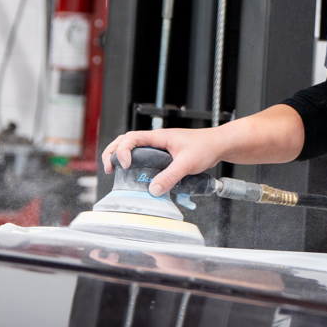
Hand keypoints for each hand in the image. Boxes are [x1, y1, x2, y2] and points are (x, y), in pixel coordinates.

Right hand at [100, 127, 223, 196]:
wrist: (218, 145)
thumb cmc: (205, 146)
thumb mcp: (187, 163)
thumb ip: (170, 177)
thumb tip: (154, 190)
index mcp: (159, 136)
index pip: (131, 138)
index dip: (123, 151)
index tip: (126, 165)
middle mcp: (156, 140)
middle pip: (125, 140)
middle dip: (113, 152)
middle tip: (108, 168)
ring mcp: (158, 147)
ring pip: (132, 147)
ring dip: (120, 156)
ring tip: (114, 170)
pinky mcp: (163, 155)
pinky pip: (143, 155)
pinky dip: (133, 162)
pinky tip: (133, 173)